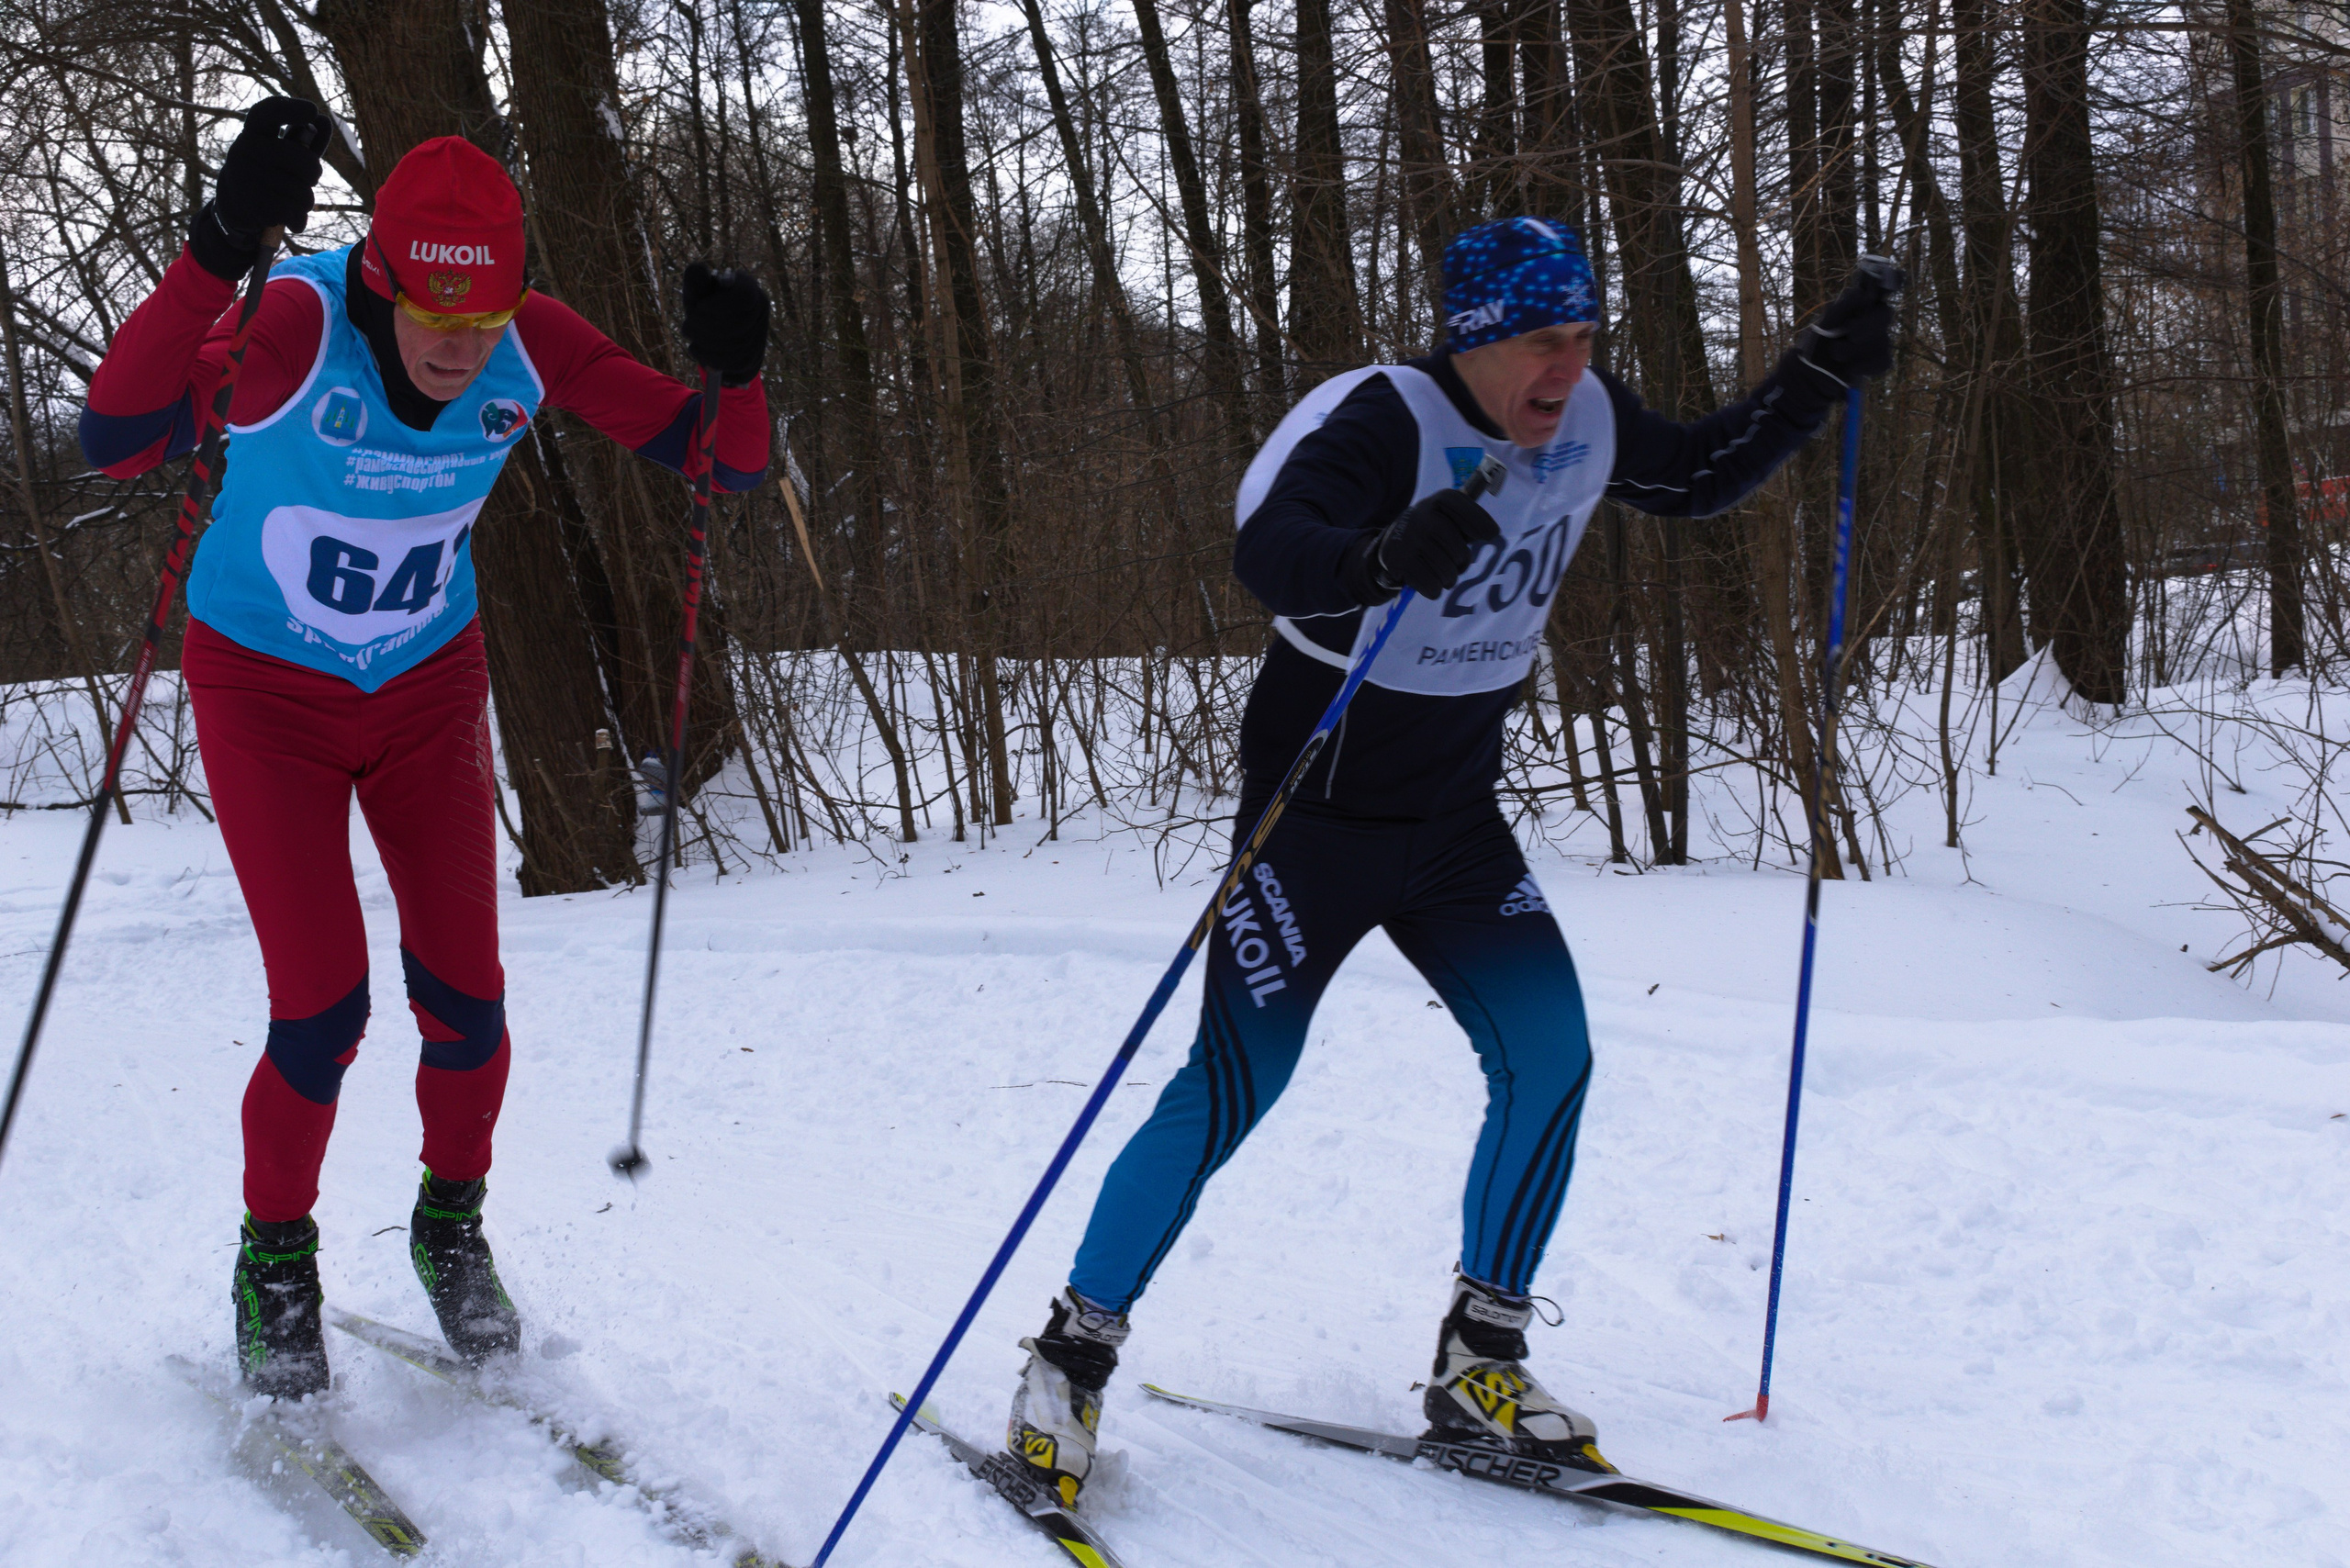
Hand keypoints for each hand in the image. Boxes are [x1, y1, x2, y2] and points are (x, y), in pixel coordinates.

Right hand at [192, 97, 331, 278]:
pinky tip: (288, 215)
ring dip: (307, 200)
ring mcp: (246, 176)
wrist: (235, 203)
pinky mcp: (250, 204)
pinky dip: (298, 218)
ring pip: (303, 193)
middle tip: (310, 177)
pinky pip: (293, 213)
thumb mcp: (285, 151)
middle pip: (304, 162)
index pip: (269, 112)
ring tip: (296, 198)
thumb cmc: (269, 169)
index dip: (291, 109)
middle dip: (315, 173)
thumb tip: (324, 121)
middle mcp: (246, 148)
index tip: (313, 111)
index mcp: (254, 130)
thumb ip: (306, 138)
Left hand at [681, 263, 770, 386]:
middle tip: (687, 326)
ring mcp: (758, 336)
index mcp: (750, 288)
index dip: (717, 304)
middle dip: (702, 325)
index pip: (743, 296)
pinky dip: (707, 356)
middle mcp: (761, 310)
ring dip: (702, 341)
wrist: (718, 339)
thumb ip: (696, 281)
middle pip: (735, 323)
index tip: (699, 307)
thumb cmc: (705, 309)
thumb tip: (699, 269)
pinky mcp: (751, 359)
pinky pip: (730, 361)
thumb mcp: (699, 293)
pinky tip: (697, 349)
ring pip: (732, 344)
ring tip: (690, 336)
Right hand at [1351, 489, 1501, 602]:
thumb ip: (1469, 522)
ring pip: (1446, 570)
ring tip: (1444, 575)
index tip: (1492, 534)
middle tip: (1459, 565)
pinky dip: (1435, 589)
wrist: (1390, 546)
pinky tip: (1431, 583)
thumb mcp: (1449, 519)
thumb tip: (1493, 532)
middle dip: (1463, 561)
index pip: (1460, 506)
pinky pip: (1430, 585)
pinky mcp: (1397, 561)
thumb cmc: (1432, 534)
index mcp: (1437, 502)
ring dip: (1450, 579)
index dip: (1479, 520)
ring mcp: (1407, 538)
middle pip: (1457, 548)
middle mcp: (1419, 515)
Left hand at [1795, 257, 1906, 385]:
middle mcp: (1871, 319)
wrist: (1809, 375)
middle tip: (1849, 333)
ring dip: (1854, 350)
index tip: (1890, 275)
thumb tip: (1860, 293)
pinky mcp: (1878, 360)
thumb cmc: (1815, 345)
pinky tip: (1849, 368)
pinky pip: (1882, 360)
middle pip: (1885, 314)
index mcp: (1859, 305)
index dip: (1891, 279)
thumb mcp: (1823, 323)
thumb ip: (1842, 308)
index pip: (1881, 288)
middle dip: (1867, 325)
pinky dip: (1863, 365)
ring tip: (1836, 354)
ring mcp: (1878, 340)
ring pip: (1882, 341)